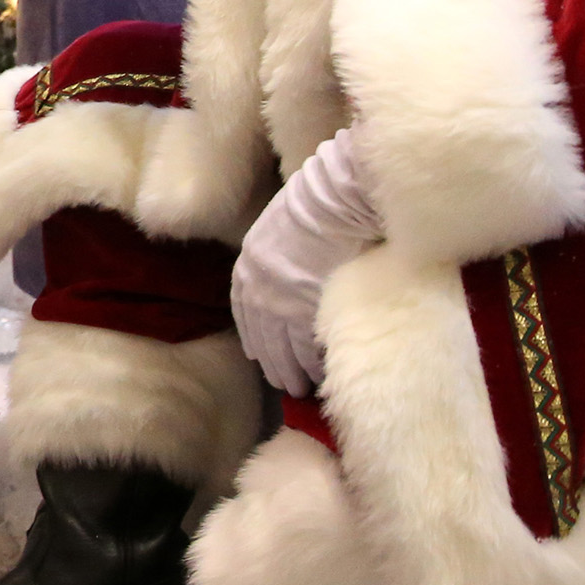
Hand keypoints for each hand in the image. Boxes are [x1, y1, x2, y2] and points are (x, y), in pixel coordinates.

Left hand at [230, 130, 382, 395]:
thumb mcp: (282, 228)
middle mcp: (258, 289)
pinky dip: (314, 362)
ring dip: (293, 370)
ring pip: (284, 348)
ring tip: (303, 387)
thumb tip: (292, 277)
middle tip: (285, 384)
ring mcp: (283, 302)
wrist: (338, 197)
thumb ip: (279, 257)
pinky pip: (309, 346)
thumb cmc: (318, 202)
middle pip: (262, 337)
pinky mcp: (310, 310)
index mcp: (249, 267)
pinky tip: (321, 373)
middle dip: (273, 362)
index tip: (258, 355)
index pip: (245, 313)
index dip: (254, 336)